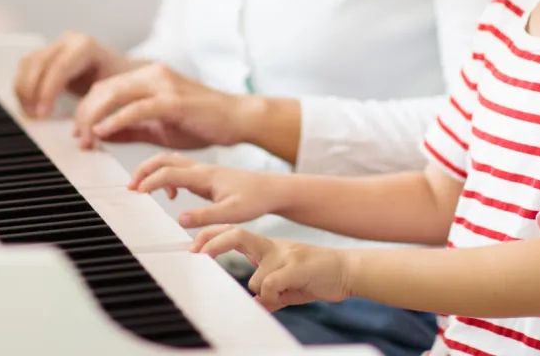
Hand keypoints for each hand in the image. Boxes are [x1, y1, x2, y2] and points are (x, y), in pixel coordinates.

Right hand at [13, 31, 137, 117]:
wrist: (118, 71)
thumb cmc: (118, 82)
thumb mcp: (112, 91)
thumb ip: (96, 105)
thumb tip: (83, 127)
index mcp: (86, 46)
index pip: (60, 67)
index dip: (47, 92)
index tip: (43, 114)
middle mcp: (69, 41)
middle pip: (39, 63)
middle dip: (32, 92)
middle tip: (34, 116)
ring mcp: (56, 45)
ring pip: (28, 63)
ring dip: (23, 90)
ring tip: (30, 113)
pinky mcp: (46, 54)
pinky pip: (25, 67)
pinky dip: (22, 86)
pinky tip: (27, 105)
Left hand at [72, 63, 249, 150]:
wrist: (236, 119)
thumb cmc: (201, 123)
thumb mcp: (158, 126)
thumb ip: (130, 128)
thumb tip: (101, 135)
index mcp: (148, 76)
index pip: (105, 86)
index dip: (86, 109)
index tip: (79, 133)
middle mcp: (153, 73)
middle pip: (104, 87)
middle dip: (84, 113)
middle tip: (78, 138)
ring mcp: (163, 84)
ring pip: (114, 93)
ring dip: (94, 117)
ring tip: (86, 137)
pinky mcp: (173, 100)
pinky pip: (136, 108)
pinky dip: (115, 120)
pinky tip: (103, 132)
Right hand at [128, 153, 279, 227]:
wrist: (271, 189)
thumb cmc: (255, 199)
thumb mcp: (232, 212)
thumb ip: (205, 216)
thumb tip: (180, 219)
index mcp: (205, 175)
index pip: (169, 172)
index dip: (150, 182)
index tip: (136, 194)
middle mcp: (201, 168)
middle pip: (163, 159)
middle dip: (143, 170)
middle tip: (130, 188)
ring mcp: (202, 170)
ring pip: (169, 161)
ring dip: (151, 171)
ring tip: (140, 189)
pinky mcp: (204, 175)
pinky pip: (177, 169)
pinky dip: (164, 177)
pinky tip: (170, 195)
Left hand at [190, 226, 353, 310]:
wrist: (346, 270)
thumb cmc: (315, 276)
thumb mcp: (286, 287)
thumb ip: (269, 294)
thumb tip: (254, 305)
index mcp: (267, 249)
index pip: (234, 234)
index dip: (212, 238)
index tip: (193, 249)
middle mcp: (272, 247)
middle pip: (237, 234)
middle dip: (213, 242)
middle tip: (196, 254)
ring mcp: (284, 255)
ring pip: (256, 275)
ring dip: (263, 291)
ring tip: (282, 294)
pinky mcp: (296, 266)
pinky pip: (271, 284)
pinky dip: (273, 295)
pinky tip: (287, 295)